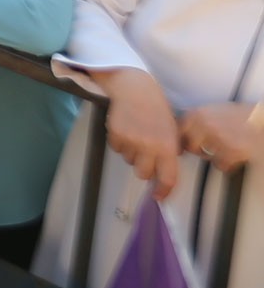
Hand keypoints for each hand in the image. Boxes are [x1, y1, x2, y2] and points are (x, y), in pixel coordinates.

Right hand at [105, 71, 185, 198]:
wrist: (136, 90)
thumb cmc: (158, 111)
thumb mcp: (172, 132)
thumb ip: (170, 152)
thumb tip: (164, 172)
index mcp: (168, 147)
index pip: (167, 178)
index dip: (163, 191)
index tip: (158, 197)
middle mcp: (150, 147)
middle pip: (143, 173)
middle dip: (144, 168)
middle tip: (145, 155)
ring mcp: (131, 141)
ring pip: (129, 161)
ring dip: (132, 153)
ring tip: (136, 136)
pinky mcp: (116, 134)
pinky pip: (116, 149)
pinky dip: (120, 143)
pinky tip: (126, 130)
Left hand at [179, 102, 261, 177]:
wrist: (262, 121)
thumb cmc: (242, 116)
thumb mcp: (214, 111)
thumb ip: (197, 120)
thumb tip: (183, 132)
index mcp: (197, 113)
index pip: (177, 130)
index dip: (180, 140)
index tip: (182, 147)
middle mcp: (203, 124)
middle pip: (189, 145)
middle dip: (198, 150)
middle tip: (207, 150)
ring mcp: (216, 138)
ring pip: (205, 156)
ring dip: (214, 156)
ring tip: (225, 150)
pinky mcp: (230, 151)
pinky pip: (220, 165)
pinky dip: (227, 164)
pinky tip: (234, 156)